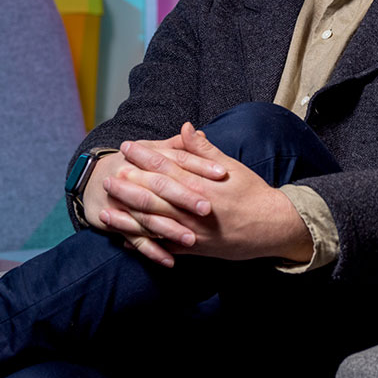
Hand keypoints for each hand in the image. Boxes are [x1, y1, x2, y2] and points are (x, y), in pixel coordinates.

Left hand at [106, 123, 313, 262]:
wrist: (272, 227)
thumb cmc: (253, 193)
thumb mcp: (231, 167)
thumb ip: (204, 150)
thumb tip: (186, 128)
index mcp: (202, 185)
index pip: (167, 167)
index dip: (144, 157)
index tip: (127, 148)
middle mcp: (193, 209)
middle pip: (154, 196)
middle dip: (129, 187)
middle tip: (106, 177)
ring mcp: (192, 232)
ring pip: (154, 224)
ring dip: (128, 218)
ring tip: (105, 211)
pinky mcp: (195, 249)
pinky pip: (164, 247)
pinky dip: (143, 244)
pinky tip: (124, 241)